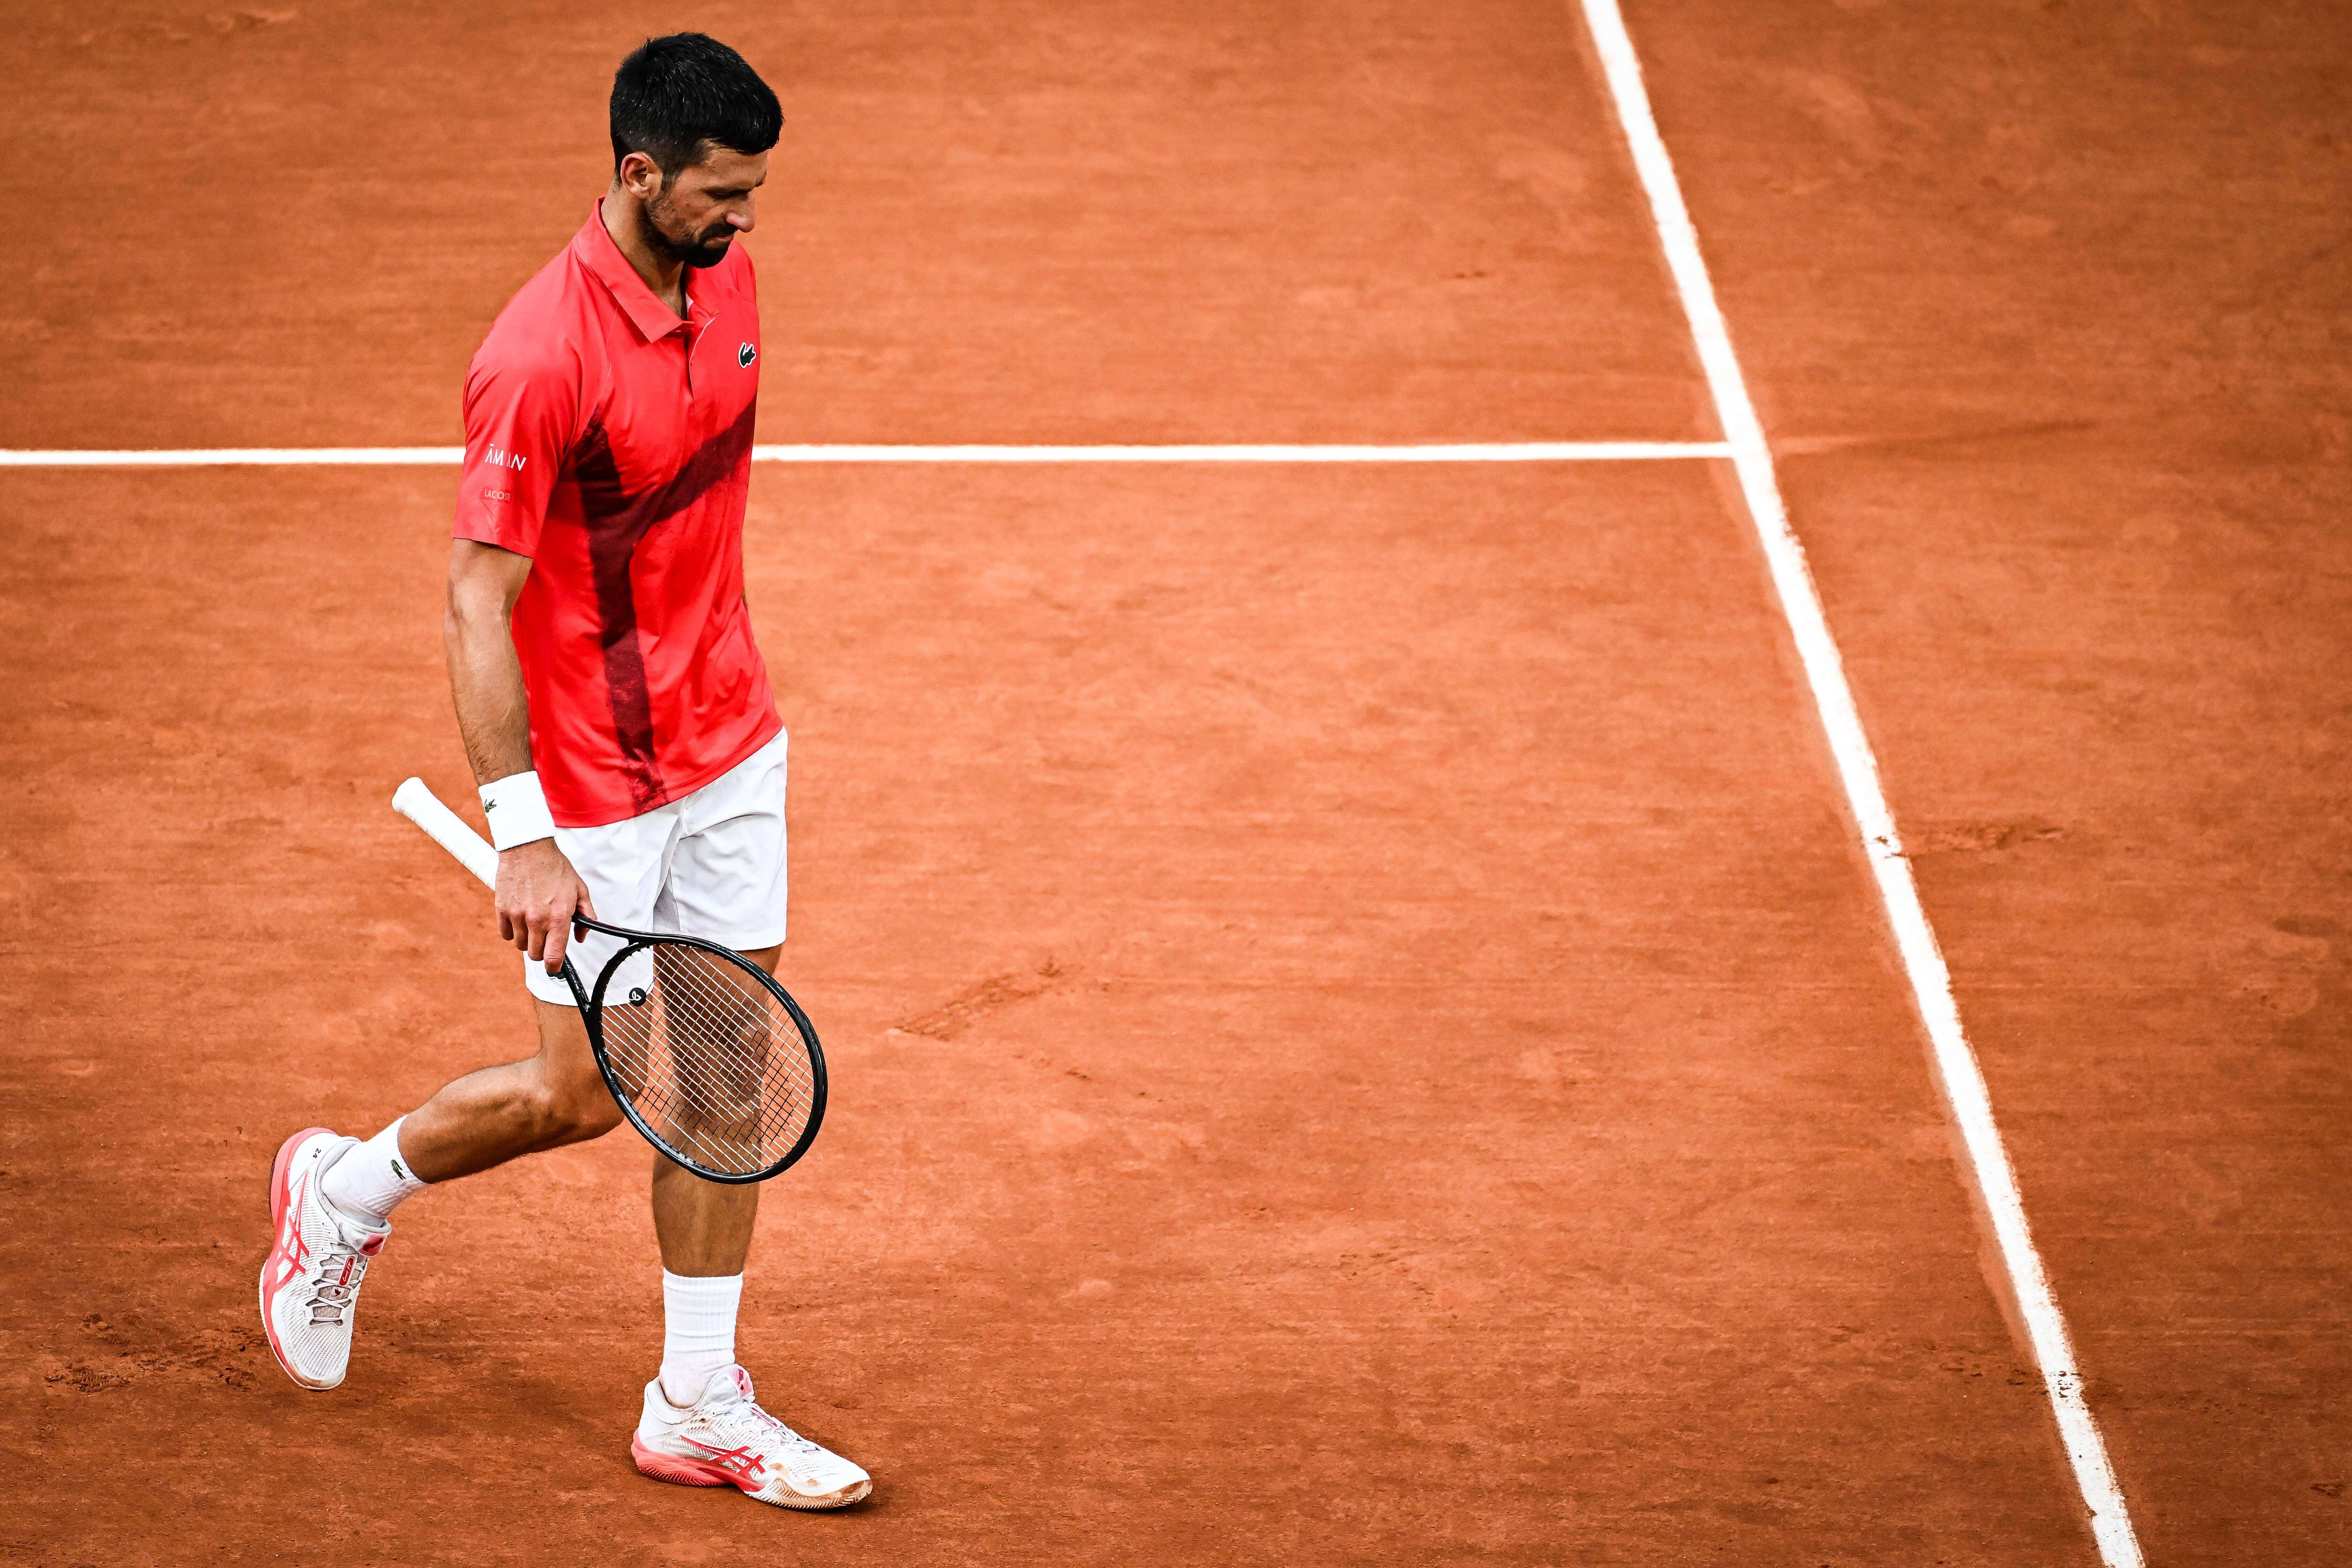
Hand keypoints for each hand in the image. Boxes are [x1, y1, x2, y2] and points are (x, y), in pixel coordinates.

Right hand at [494, 838, 595, 973]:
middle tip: (546, 937)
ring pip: (520, 945)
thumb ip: (586, 915)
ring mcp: (517, 915)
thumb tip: (582, 936)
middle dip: (542, 950)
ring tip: (533, 922)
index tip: (555, 967)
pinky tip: (520, 918)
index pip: (554, 956)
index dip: (555, 967)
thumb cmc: (555, 868)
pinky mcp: (502, 909)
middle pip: (535, 955)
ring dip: (528, 939)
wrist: (529, 849)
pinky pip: (505, 934)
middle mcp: (537, 919)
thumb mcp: (579, 890)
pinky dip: (512, 931)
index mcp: (558, 917)